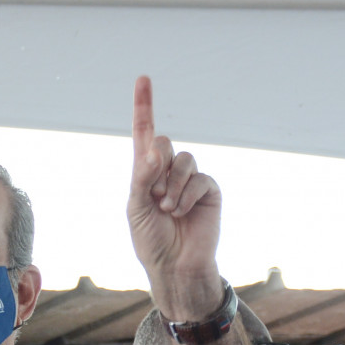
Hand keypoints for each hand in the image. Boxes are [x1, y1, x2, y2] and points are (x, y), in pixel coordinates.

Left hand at [127, 75, 222, 316]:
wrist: (175, 266)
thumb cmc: (151, 240)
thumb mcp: (136, 207)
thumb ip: (142, 176)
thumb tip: (156, 149)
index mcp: (146, 172)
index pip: (144, 133)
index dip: (144, 106)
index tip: (143, 78)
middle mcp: (168, 171)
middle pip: (164, 142)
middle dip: (156, 165)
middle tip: (154, 195)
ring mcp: (190, 179)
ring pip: (182, 159)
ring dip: (171, 183)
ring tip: (167, 208)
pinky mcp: (208, 191)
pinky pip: (199, 178)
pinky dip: (186, 194)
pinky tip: (180, 212)